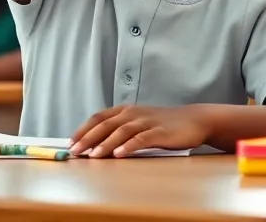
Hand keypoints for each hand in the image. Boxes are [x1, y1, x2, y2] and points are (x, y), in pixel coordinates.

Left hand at [69, 105, 209, 157]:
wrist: (194, 120)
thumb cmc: (164, 124)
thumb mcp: (139, 122)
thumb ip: (120, 129)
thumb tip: (95, 144)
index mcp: (126, 110)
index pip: (99, 117)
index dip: (84, 129)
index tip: (71, 142)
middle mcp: (134, 113)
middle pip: (106, 124)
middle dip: (88, 138)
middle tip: (76, 151)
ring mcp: (147, 122)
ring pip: (121, 131)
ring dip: (105, 143)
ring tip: (93, 155)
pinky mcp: (160, 132)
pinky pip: (141, 139)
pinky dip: (129, 146)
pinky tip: (119, 154)